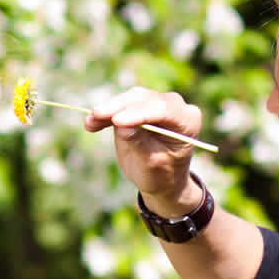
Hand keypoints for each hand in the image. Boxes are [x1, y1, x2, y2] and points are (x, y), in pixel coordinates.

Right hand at [85, 87, 204, 214]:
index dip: (139, 113)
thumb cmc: (161, 175)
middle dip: (119, 107)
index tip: (117, 121)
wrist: (161, 180)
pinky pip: (121, 105)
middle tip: (96, 115)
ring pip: (131, 98)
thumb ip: (139, 143)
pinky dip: (106, 113)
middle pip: (145, 99)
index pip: (163, 110)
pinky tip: (91, 123)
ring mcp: (157, 103)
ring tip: (90, 121)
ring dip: (108, 109)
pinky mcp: (140, 106)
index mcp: (188, 120)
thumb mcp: (151, 164)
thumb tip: (121, 125)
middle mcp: (175, 106)